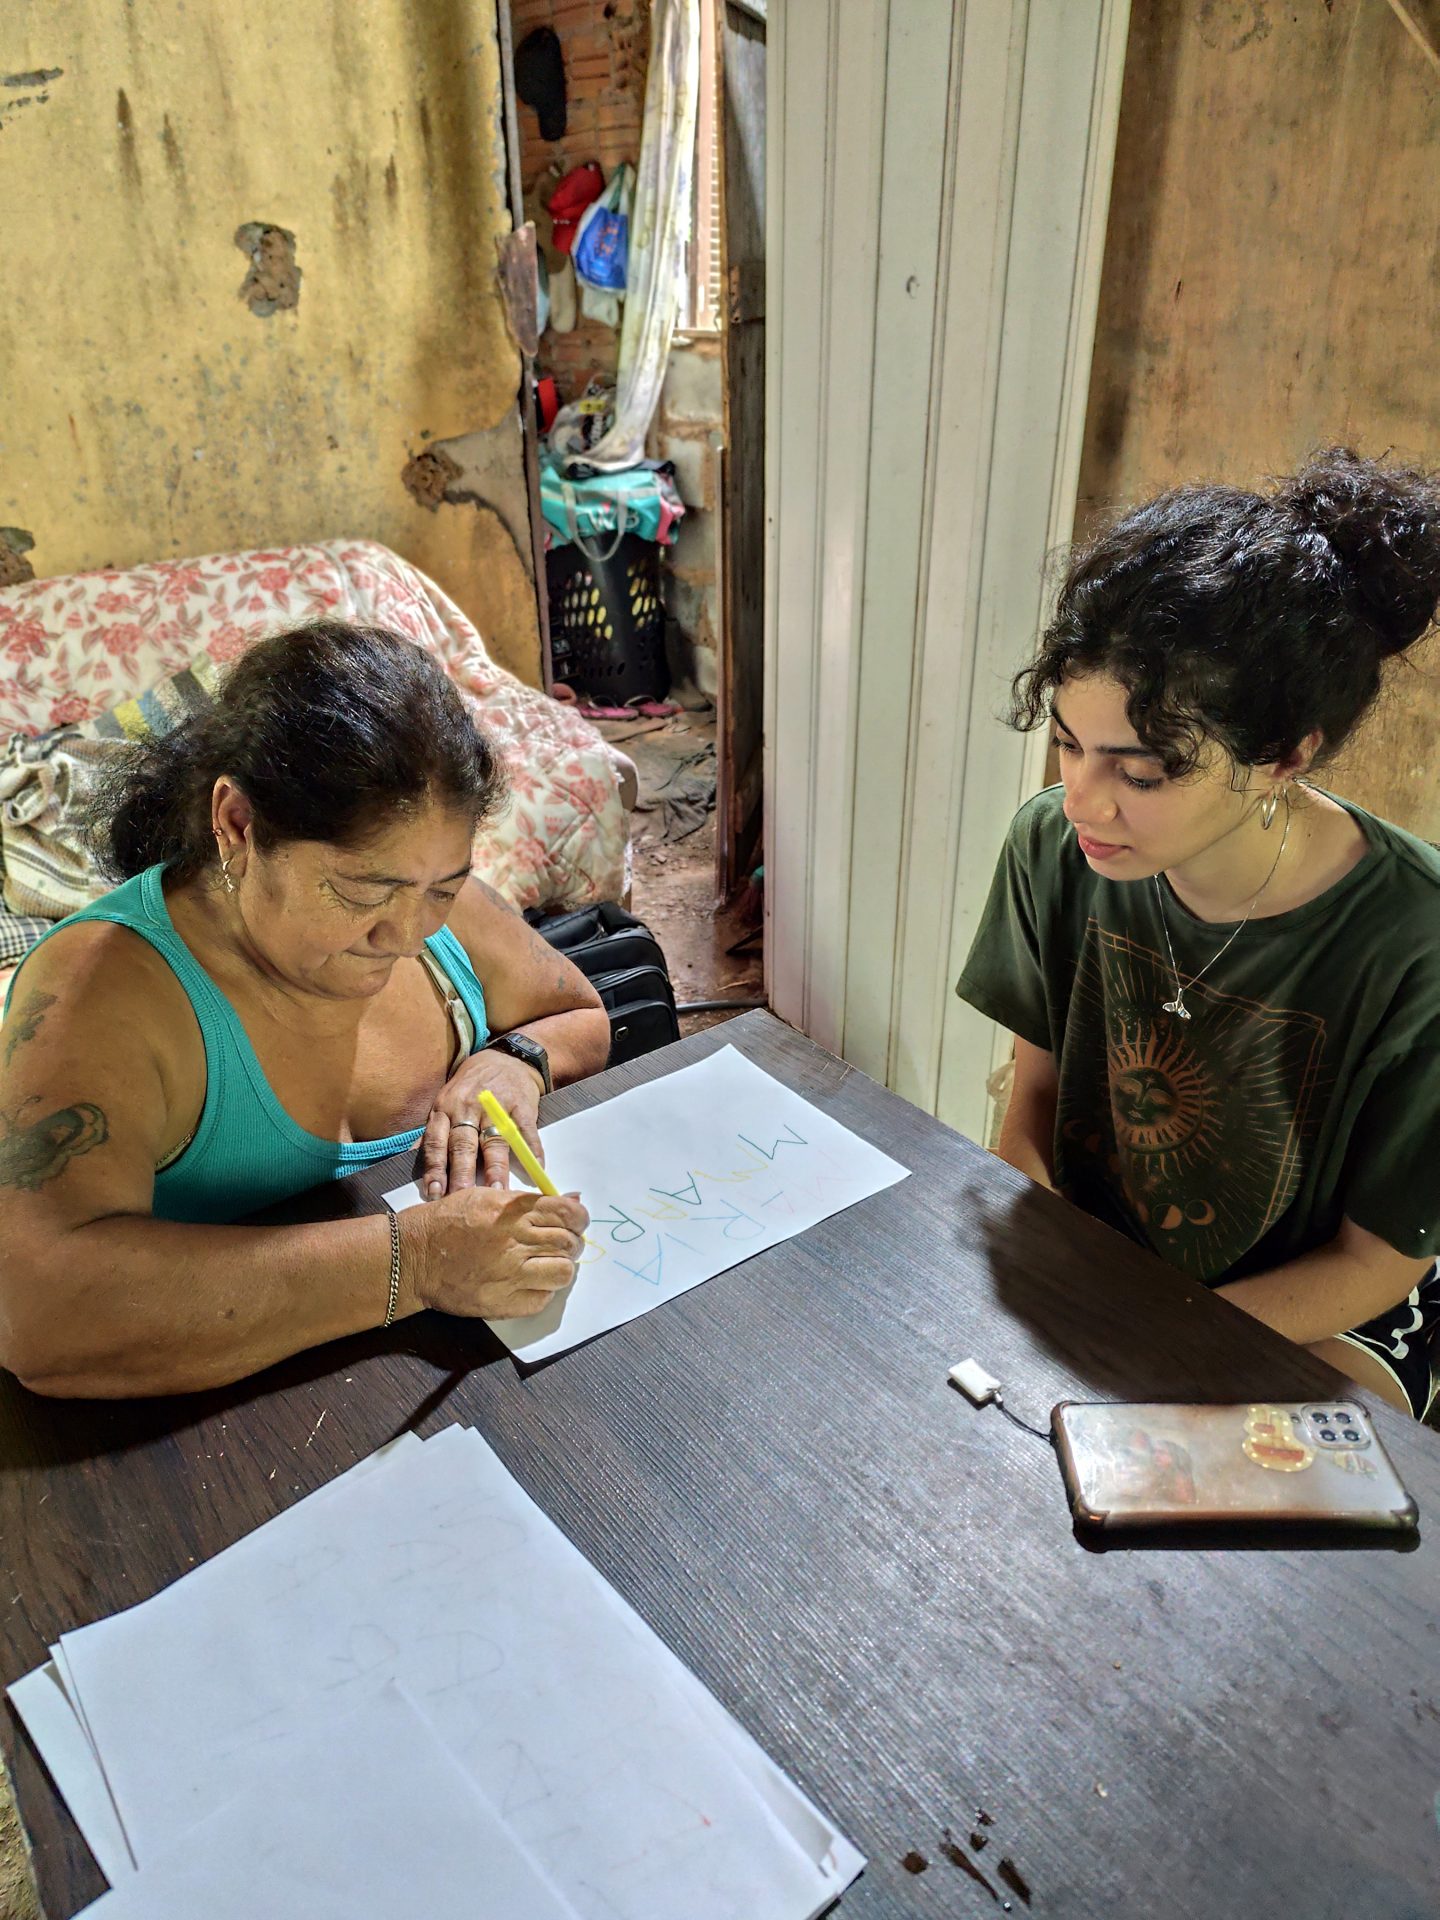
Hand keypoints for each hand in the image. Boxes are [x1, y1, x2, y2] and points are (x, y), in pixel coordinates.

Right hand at [403, 1187, 588, 1319]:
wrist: (413, 1257)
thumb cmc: (446, 1222)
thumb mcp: (486, 1197)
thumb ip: (530, 1201)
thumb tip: (573, 1200)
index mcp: (512, 1210)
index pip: (567, 1213)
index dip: (579, 1218)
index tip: (577, 1222)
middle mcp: (515, 1240)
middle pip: (569, 1242)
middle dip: (571, 1242)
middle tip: (560, 1245)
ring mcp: (510, 1273)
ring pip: (563, 1271)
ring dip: (560, 1267)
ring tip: (547, 1265)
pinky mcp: (503, 1301)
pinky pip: (543, 1298)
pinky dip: (542, 1290)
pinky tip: (529, 1282)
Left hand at [421, 1048, 545, 1196]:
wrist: (506, 1059)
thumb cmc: (471, 1086)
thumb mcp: (445, 1102)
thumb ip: (433, 1132)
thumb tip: (411, 1160)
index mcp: (445, 1108)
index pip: (436, 1142)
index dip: (435, 1168)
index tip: (435, 1193)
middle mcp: (468, 1107)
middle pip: (464, 1145)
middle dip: (462, 1174)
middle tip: (462, 1197)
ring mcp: (497, 1106)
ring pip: (495, 1141)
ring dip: (496, 1168)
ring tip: (496, 1191)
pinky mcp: (522, 1106)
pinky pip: (527, 1131)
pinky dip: (533, 1151)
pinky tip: (535, 1170)